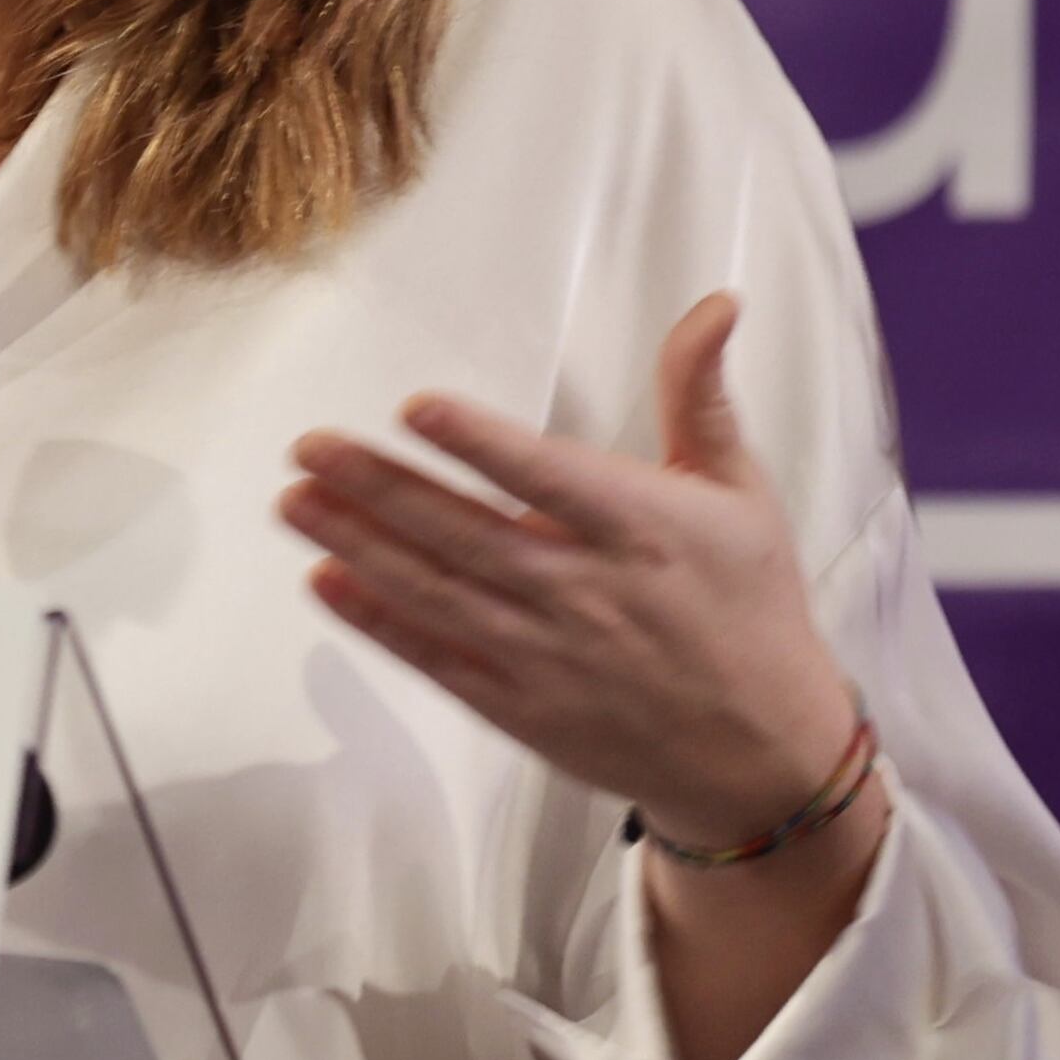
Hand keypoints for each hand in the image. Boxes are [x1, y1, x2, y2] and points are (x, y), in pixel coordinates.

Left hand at [278, 294, 857, 844]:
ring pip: (437, 594)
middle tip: (309, 446)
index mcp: (643, 530)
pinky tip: (327, 581)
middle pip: (467, 534)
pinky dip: (379, 623)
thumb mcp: (740, 493)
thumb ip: (700, 395)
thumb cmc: (751, 607)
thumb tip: (716, 303)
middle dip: (379, 488)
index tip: (415, 408)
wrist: (764, 757)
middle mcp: (588, 593)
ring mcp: (549, 657)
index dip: (480, 443)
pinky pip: (437, 660)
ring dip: (359, 546)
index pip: (548, 478)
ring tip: (294, 501)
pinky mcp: (523, 709)